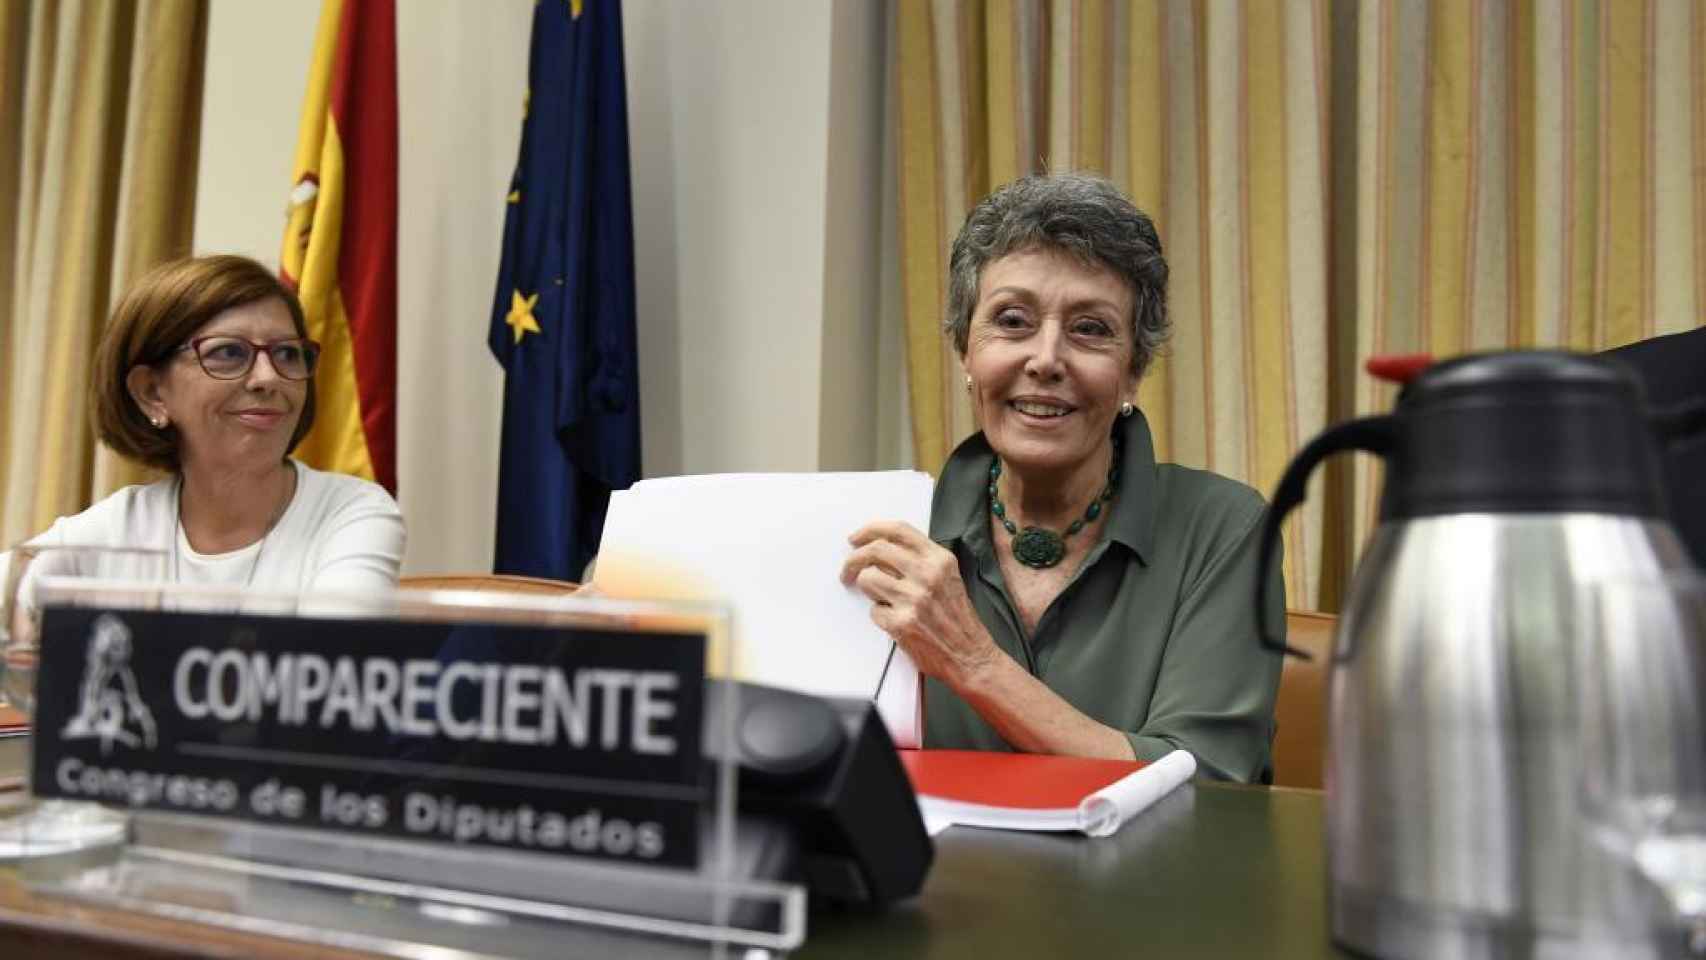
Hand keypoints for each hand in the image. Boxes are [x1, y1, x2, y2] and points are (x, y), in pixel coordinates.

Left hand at [840, 521, 1000, 689]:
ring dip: (866, 588)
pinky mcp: (902, 623)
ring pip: (867, 578)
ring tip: (879, 598)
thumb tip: (881, 549)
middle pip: (876, 550)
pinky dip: (879, 615)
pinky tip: (894, 620)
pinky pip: (873, 610)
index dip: (871, 530)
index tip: (856, 538)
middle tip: (848, 569)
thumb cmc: (957, 618)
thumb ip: (921, 560)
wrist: (970, 655)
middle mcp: (927, 575)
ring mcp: (914, 599)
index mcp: (939, 559)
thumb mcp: (949, 577)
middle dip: (853, 558)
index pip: (898, 530)